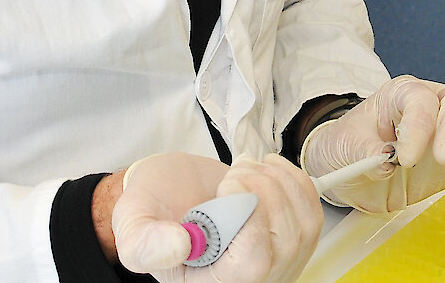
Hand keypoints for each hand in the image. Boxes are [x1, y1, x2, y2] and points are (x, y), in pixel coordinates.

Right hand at [111, 152, 323, 282]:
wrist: (169, 195)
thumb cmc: (152, 211)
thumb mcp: (132, 227)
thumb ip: (143, 243)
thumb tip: (181, 245)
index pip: (255, 261)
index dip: (248, 214)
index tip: (224, 187)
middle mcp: (251, 282)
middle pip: (287, 240)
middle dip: (262, 189)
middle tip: (230, 176)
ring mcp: (277, 264)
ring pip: (304, 223)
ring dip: (277, 182)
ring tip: (245, 173)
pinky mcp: (292, 240)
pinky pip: (312, 212)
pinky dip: (294, 181)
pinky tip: (267, 173)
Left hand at [301, 75, 444, 212]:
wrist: (352, 171)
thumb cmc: (348, 146)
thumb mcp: (342, 147)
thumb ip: (361, 151)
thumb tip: (383, 160)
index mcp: (400, 94)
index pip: (417, 99)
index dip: (417, 125)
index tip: (404, 156)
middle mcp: (431, 105)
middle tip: (442, 156)